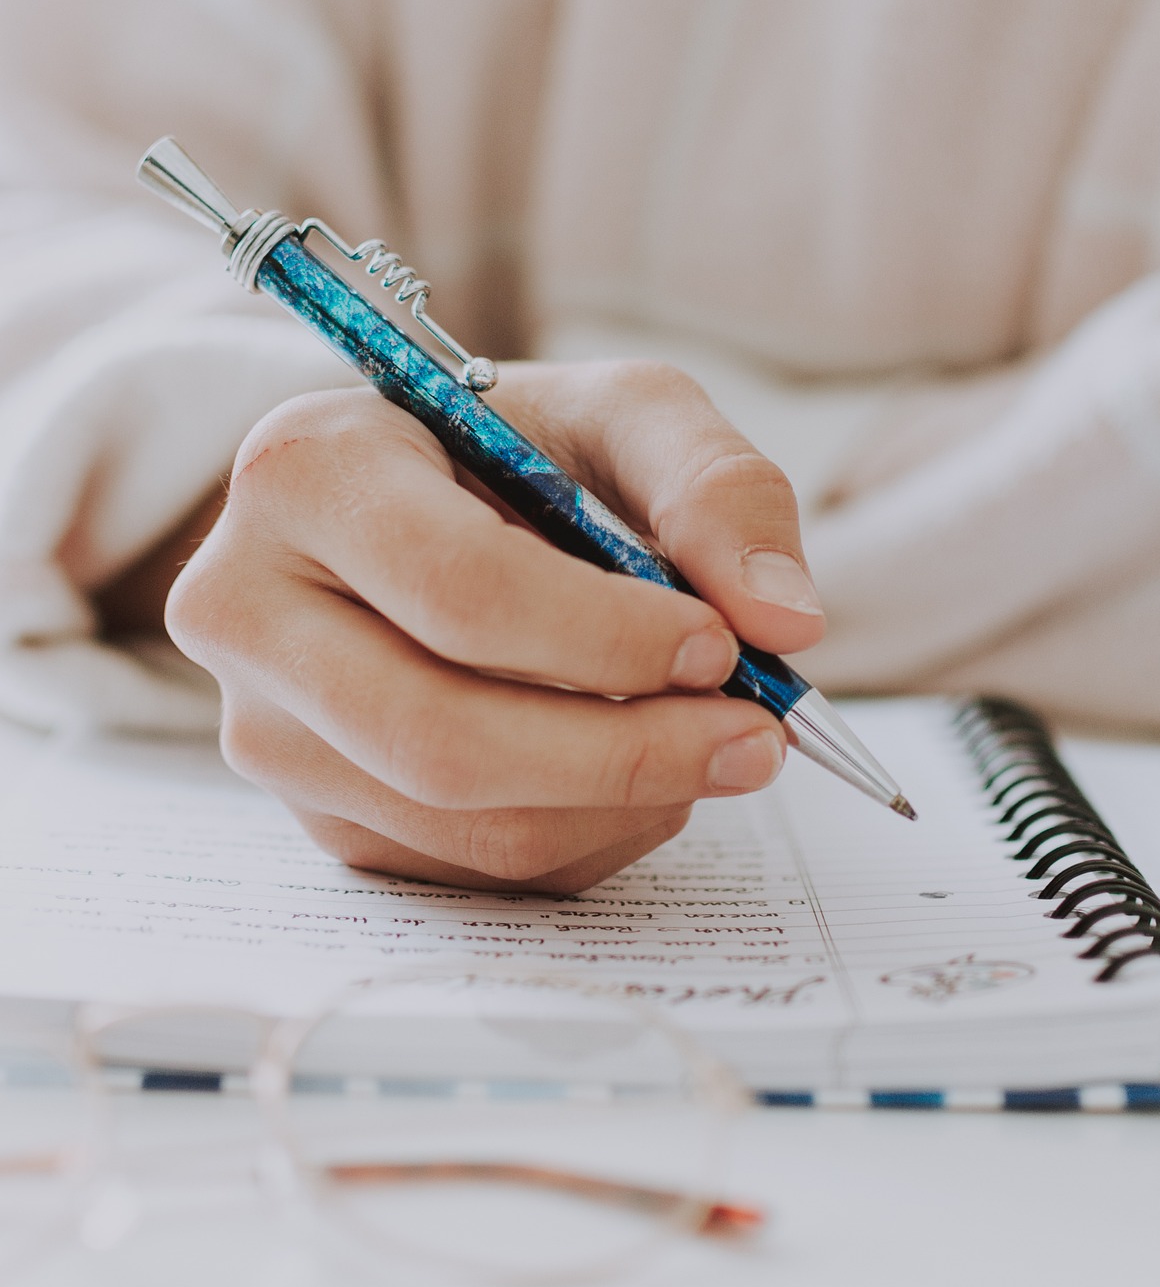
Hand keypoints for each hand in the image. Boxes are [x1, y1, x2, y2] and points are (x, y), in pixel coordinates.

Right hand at [166, 361, 824, 892]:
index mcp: (305, 474)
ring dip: (622, 804)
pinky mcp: (318, 816)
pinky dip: (588, 836)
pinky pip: (469, 869)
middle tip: (755, 738)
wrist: (419, 512)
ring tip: (706, 743)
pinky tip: (630, 771)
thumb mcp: (622, 417)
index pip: (457, 591)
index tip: (721, 645)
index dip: (606, 637)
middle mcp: (247, 610)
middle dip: (625, 753)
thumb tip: (786, 620)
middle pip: (441, 737)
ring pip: (462, 823)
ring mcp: (267, 731)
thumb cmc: (515, 453)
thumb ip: (718, 488)